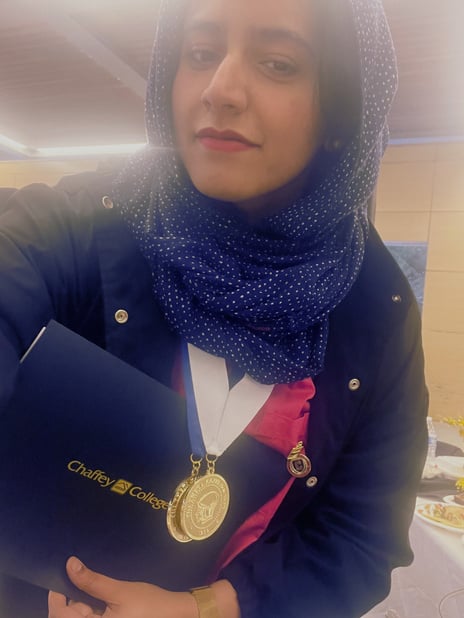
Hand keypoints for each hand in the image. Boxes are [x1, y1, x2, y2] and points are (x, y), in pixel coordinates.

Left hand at [48, 556, 196, 617]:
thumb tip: (70, 564)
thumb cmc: (147, 605)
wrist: (172, 614)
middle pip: (68, 616)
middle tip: (83, 576)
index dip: (56, 598)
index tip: (58, 577)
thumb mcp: (119, 591)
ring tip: (95, 584)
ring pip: (79, 616)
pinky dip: (90, 607)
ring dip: (82, 602)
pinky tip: (99, 595)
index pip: (60, 617)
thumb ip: (92, 581)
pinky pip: (91, 617)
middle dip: (72, 598)